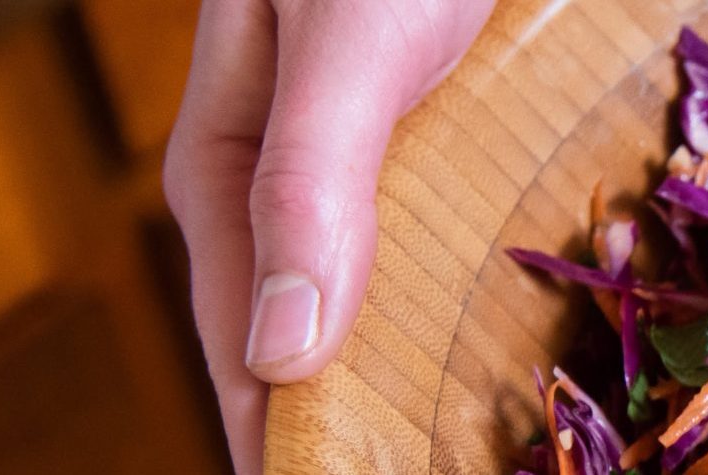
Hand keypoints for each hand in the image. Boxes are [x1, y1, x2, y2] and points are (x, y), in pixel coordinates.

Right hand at [162, 0, 491, 472]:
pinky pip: (426, 252)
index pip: (245, 348)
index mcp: (225, 168)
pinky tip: (482, 356)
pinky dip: (449, 311)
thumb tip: (279, 352)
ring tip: (428, 454)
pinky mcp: (417, 144)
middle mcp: (278, 180)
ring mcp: (350, 165)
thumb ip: (306, 177)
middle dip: (341, 427)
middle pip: (304, 338)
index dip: (279, 443)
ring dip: (397, 380)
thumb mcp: (345, 48)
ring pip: (368, 302)